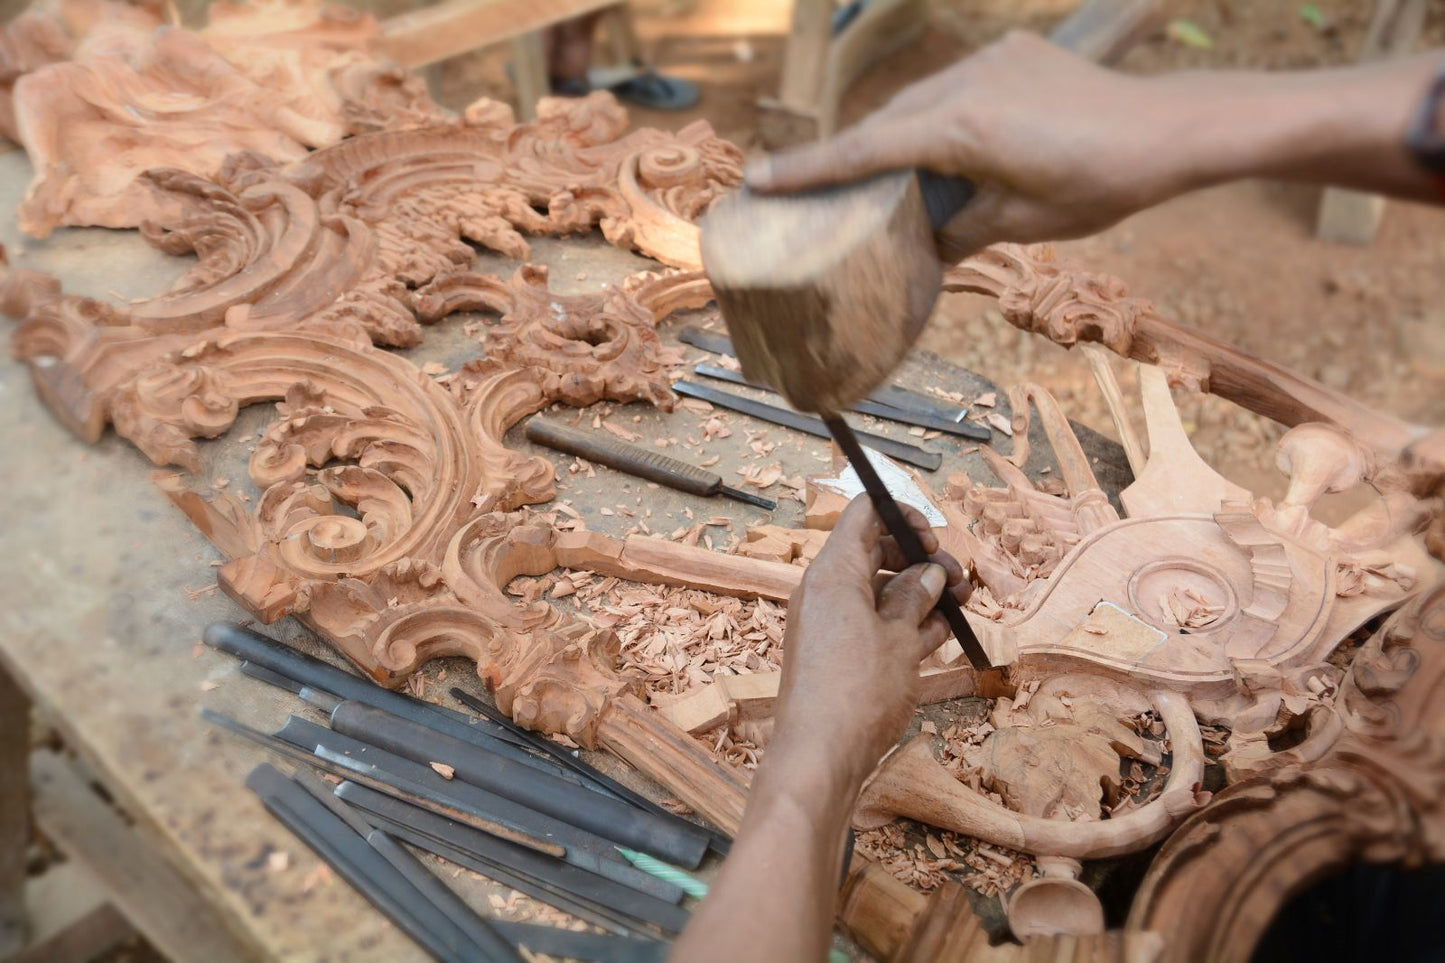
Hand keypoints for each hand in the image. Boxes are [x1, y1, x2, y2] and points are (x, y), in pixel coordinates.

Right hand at [746, 31, 1185, 258]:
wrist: (1170, 128)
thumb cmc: (1101, 182)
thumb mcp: (1023, 224)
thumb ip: (961, 231)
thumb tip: (927, 247)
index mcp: (963, 130)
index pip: (867, 151)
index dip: (810, 169)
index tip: (759, 177)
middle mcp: (967, 84)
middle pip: (885, 121)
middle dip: (851, 154)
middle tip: (814, 189)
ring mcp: (990, 61)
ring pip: (918, 100)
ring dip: (897, 134)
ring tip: (887, 176)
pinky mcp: (1012, 53)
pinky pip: (954, 84)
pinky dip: (938, 115)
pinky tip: (949, 145)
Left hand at [769, 496, 971, 793]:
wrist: (820, 756)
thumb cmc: (856, 692)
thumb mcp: (899, 637)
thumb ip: (916, 598)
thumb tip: (929, 574)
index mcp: (832, 573)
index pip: (864, 515)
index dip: (902, 516)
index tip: (933, 540)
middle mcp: (825, 592)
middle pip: (876, 554)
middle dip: (921, 561)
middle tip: (959, 579)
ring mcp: (830, 625)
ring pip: (880, 593)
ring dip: (921, 595)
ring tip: (960, 606)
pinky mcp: (837, 656)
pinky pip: (875, 626)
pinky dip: (906, 625)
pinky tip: (942, 633)